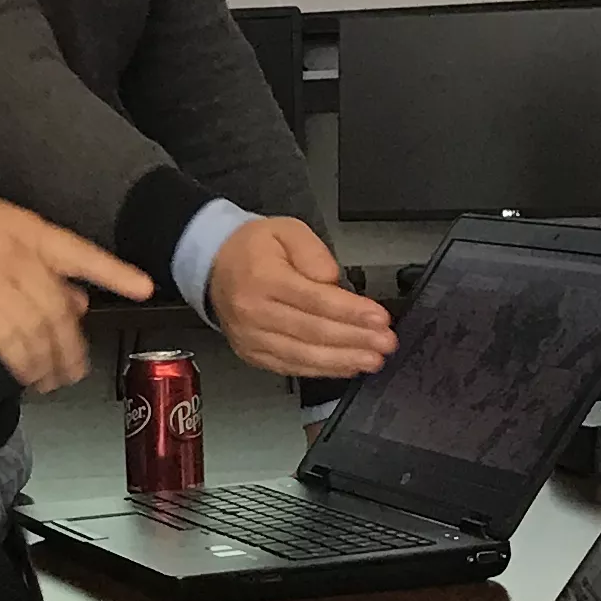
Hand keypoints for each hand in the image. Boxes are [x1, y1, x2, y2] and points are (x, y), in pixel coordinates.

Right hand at [0, 191, 151, 396]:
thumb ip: (41, 266)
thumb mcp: (1, 231)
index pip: (81, 253)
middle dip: (73, 345)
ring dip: (50, 361)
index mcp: (29, 230)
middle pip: (59, 307)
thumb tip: (78, 300)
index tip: (145, 288)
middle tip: (80, 369)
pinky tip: (28, 374)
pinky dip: (23, 362)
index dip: (114, 272)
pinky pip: (7, 340)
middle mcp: (17, 254)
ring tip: (55, 380)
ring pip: (37, 328)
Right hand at [207, 217, 396, 379]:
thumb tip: (333, 281)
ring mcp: (251, 338)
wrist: (214, 266)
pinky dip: (322, 370)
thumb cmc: (253, 248)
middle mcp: (254, 312)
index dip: (351, 312)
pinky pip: (291, 367)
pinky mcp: (252, 354)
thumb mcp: (286, 229)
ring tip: (372, 360)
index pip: (315, 300)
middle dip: (355, 339)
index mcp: (263, 279)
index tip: (380, 318)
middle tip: (386, 343)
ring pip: (304, 355)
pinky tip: (346, 366)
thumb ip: (313, 251)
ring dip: (343, 360)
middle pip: (313, 332)